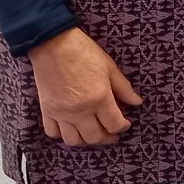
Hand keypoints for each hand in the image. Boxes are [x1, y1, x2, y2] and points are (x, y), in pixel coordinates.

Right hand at [28, 27, 142, 146]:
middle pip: (95, 137)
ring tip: (92, 132)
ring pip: (73, 140)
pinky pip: (53, 132)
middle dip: (107, 138)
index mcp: (99, 99)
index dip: (123, 127)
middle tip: (112, 134)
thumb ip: (124, 88)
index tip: (125, 123)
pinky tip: (71, 128)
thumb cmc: (83, 52)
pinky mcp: (47, 110)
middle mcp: (80, 110)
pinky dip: (62, 135)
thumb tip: (137, 102)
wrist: (53, 43)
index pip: (114, 125)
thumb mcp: (110, 68)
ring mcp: (61, 112)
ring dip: (85, 140)